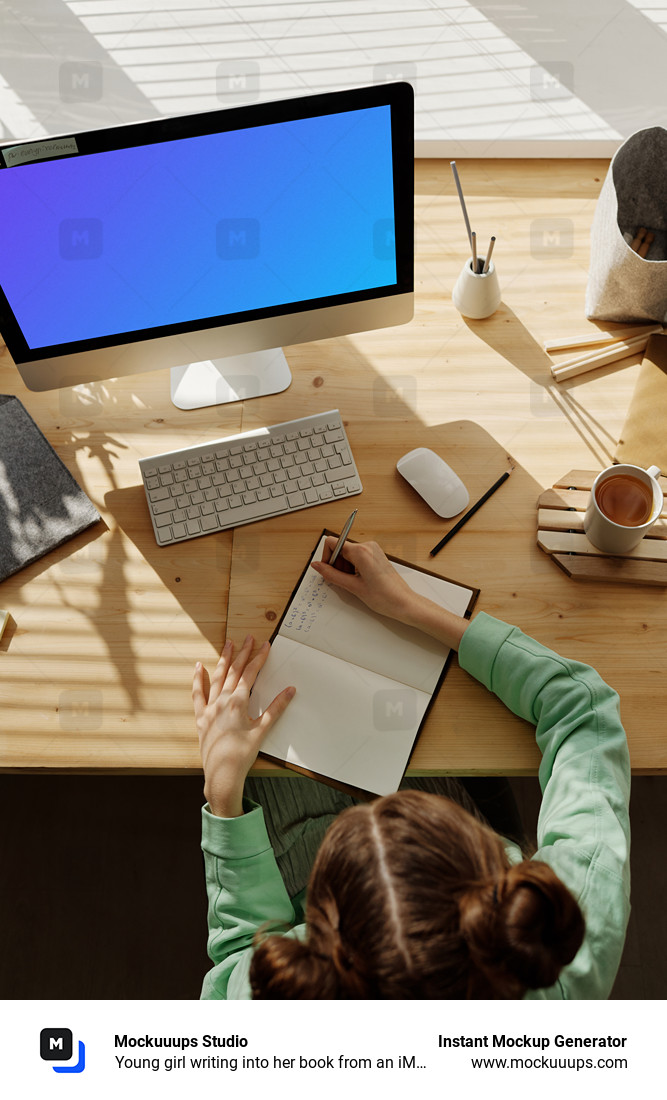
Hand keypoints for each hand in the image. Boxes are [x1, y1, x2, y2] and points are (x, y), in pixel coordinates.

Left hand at [193, 635, 294, 817]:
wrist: (222, 775)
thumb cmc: (243, 755)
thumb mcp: (262, 730)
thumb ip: (276, 708)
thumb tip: (290, 690)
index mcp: (237, 702)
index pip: (250, 674)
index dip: (258, 658)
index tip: (265, 645)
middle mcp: (221, 701)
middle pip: (233, 671)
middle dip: (242, 653)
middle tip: (248, 638)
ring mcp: (209, 708)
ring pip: (216, 677)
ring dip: (223, 660)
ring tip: (228, 644)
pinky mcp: (201, 718)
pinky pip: (197, 694)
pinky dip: (198, 680)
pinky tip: (199, 667)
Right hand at [310, 538, 415, 619]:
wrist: (403, 603)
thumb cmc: (384, 597)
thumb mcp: (352, 587)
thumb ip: (331, 575)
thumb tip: (317, 566)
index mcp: (361, 551)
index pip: (332, 542)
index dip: (326, 557)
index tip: (328, 570)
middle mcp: (367, 546)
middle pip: (339, 548)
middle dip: (336, 564)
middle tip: (344, 580)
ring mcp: (373, 550)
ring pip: (347, 554)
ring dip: (345, 567)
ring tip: (354, 582)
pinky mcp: (375, 555)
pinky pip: (356, 557)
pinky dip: (353, 568)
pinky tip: (359, 580)